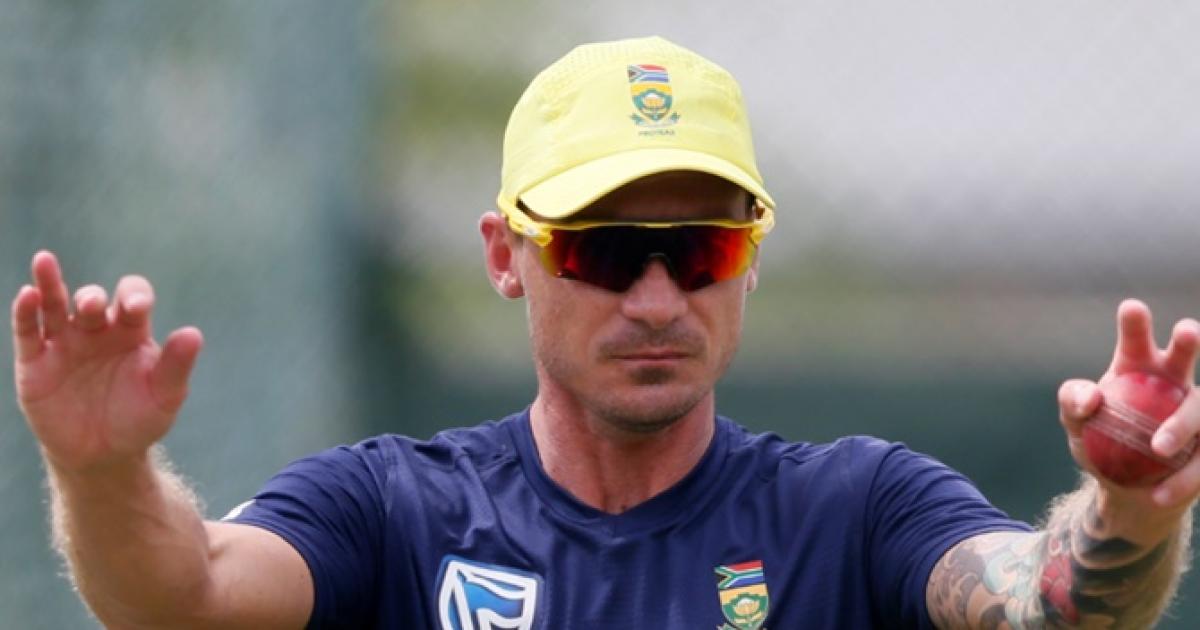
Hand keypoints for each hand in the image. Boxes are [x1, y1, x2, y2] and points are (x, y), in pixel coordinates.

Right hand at [11, 251, 202, 472]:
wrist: (104, 455)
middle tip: (94, 307)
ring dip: (50, 285)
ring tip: (45, 261)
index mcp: (131, 331)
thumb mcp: (164, 396)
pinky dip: (25, 312)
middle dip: (93, 299)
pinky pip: (28, 331)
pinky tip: (27, 295)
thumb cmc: (139, 419)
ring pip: (54, 305)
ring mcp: (64, 344)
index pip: (133, 298)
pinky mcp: (36, 363)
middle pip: (93, 300)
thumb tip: (193, 333)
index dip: (134, 295)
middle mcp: (97, 330)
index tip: (137, 308)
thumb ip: (176, 365)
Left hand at [1058, 299, 1199, 515]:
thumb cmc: (1100, 444)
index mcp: (1138, 367)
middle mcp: (1174, 381)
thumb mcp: (1076, 426)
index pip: (1135, 340)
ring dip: (1183, 425)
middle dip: (1187, 340)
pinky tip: (1160, 493)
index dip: (1135, 323)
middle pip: (1184, 355)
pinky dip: (1184, 478)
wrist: (1128, 490)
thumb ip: (1073, 403)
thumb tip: (1090, 398)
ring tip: (1158, 449)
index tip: (1131, 308)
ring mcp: (1198, 413)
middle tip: (1187, 332)